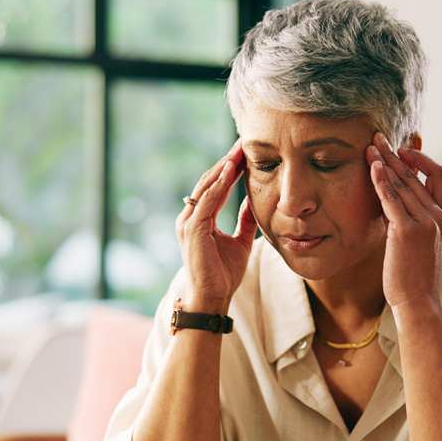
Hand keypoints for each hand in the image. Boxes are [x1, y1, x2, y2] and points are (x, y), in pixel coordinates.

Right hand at [175, 141, 256, 313]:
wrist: (212, 299)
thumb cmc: (223, 274)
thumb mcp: (240, 241)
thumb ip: (245, 220)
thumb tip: (253, 201)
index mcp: (199, 218)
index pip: (214, 186)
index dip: (230, 167)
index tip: (246, 151)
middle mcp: (189, 217)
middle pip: (209, 181)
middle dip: (227, 160)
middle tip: (244, 141)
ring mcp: (188, 222)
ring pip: (207, 187)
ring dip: (224, 167)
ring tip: (239, 149)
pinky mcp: (193, 230)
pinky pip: (207, 201)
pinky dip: (219, 185)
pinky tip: (231, 170)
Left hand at [366, 132, 441, 311]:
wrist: (417, 301)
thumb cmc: (413, 276)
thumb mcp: (417, 243)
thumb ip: (410, 220)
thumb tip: (393, 204)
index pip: (438, 175)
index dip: (421, 158)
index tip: (402, 149)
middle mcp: (437, 216)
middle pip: (416, 174)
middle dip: (396, 154)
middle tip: (378, 138)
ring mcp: (424, 222)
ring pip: (404, 183)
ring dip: (385, 161)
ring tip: (370, 147)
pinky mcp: (407, 231)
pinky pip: (392, 199)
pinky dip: (382, 180)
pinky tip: (373, 167)